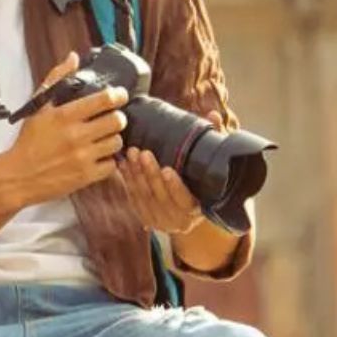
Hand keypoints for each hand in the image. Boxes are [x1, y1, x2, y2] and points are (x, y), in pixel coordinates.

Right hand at [0, 51, 129, 208]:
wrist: (18, 177)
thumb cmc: (28, 142)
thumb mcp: (37, 108)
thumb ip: (56, 80)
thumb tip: (73, 58)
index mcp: (64, 115)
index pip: (105, 100)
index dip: (117, 95)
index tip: (118, 96)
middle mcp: (76, 135)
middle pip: (118, 121)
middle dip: (117, 118)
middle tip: (111, 119)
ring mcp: (83, 157)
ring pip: (117, 142)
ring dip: (113, 139)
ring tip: (103, 139)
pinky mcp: (87, 176)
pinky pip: (112, 165)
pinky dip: (108, 161)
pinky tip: (98, 157)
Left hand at [117, 112, 217, 234]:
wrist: (188, 211)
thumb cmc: (204, 184)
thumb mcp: (211, 167)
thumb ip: (214, 144)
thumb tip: (213, 115)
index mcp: (197, 210)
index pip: (185, 200)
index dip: (175, 186)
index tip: (167, 169)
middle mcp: (178, 220)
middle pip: (160, 196)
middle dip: (150, 174)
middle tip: (143, 153)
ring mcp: (159, 220)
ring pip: (144, 196)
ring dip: (135, 174)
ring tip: (131, 153)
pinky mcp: (145, 217)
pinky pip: (133, 197)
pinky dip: (127, 180)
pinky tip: (122, 163)